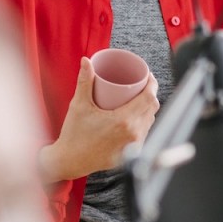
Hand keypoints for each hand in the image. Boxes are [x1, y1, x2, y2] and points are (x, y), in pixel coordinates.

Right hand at [38, 57, 159, 181]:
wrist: (70, 160)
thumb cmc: (74, 134)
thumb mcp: (79, 105)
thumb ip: (84, 81)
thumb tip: (86, 61)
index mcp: (124, 121)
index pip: (149, 98)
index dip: (152, 84)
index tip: (148, 75)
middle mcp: (133, 134)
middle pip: (152, 108)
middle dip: (150, 93)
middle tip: (142, 83)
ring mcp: (134, 145)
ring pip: (150, 121)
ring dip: (148, 108)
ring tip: (139, 97)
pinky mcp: (132, 153)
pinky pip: (144, 133)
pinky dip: (143, 122)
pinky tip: (138, 115)